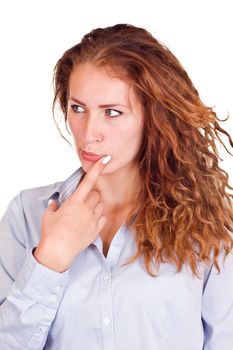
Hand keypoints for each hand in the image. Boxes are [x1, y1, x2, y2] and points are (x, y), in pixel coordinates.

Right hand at [34, 155, 110, 271]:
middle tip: (81, 203)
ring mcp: (93, 220)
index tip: (105, 159)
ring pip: (101, 206)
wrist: (58, 252)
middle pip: (96, 194)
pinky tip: (89, 222)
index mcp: (74, 202)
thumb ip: (54, 206)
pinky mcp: (96, 230)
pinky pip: (102, 218)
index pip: (89, 181)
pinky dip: (98, 218)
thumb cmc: (51, 232)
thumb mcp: (48, 216)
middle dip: (91, 195)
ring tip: (84, 214)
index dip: (98, 168)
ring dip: (95, 206)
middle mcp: (86, 209)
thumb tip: (55, 203)